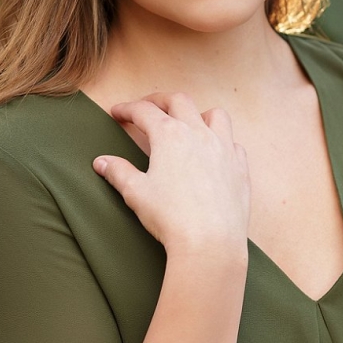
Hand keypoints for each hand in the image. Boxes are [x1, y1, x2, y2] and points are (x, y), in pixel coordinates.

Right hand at [93, 92, 249, 254]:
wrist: (210, 242)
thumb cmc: (171, 217)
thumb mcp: (136, 193)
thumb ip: (118, 172)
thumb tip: (102, 162)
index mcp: (170, 135)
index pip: (144, 111)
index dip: (127, 109)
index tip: (118, 112)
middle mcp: (199, 134)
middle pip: (179, 101)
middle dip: (159, 100)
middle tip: (146, 108)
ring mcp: (224, 148)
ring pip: (214, 115)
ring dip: (198, 113)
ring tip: (187, 124)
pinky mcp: (240, 167)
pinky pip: (233, 143)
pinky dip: (221, 141)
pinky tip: (213, 153)